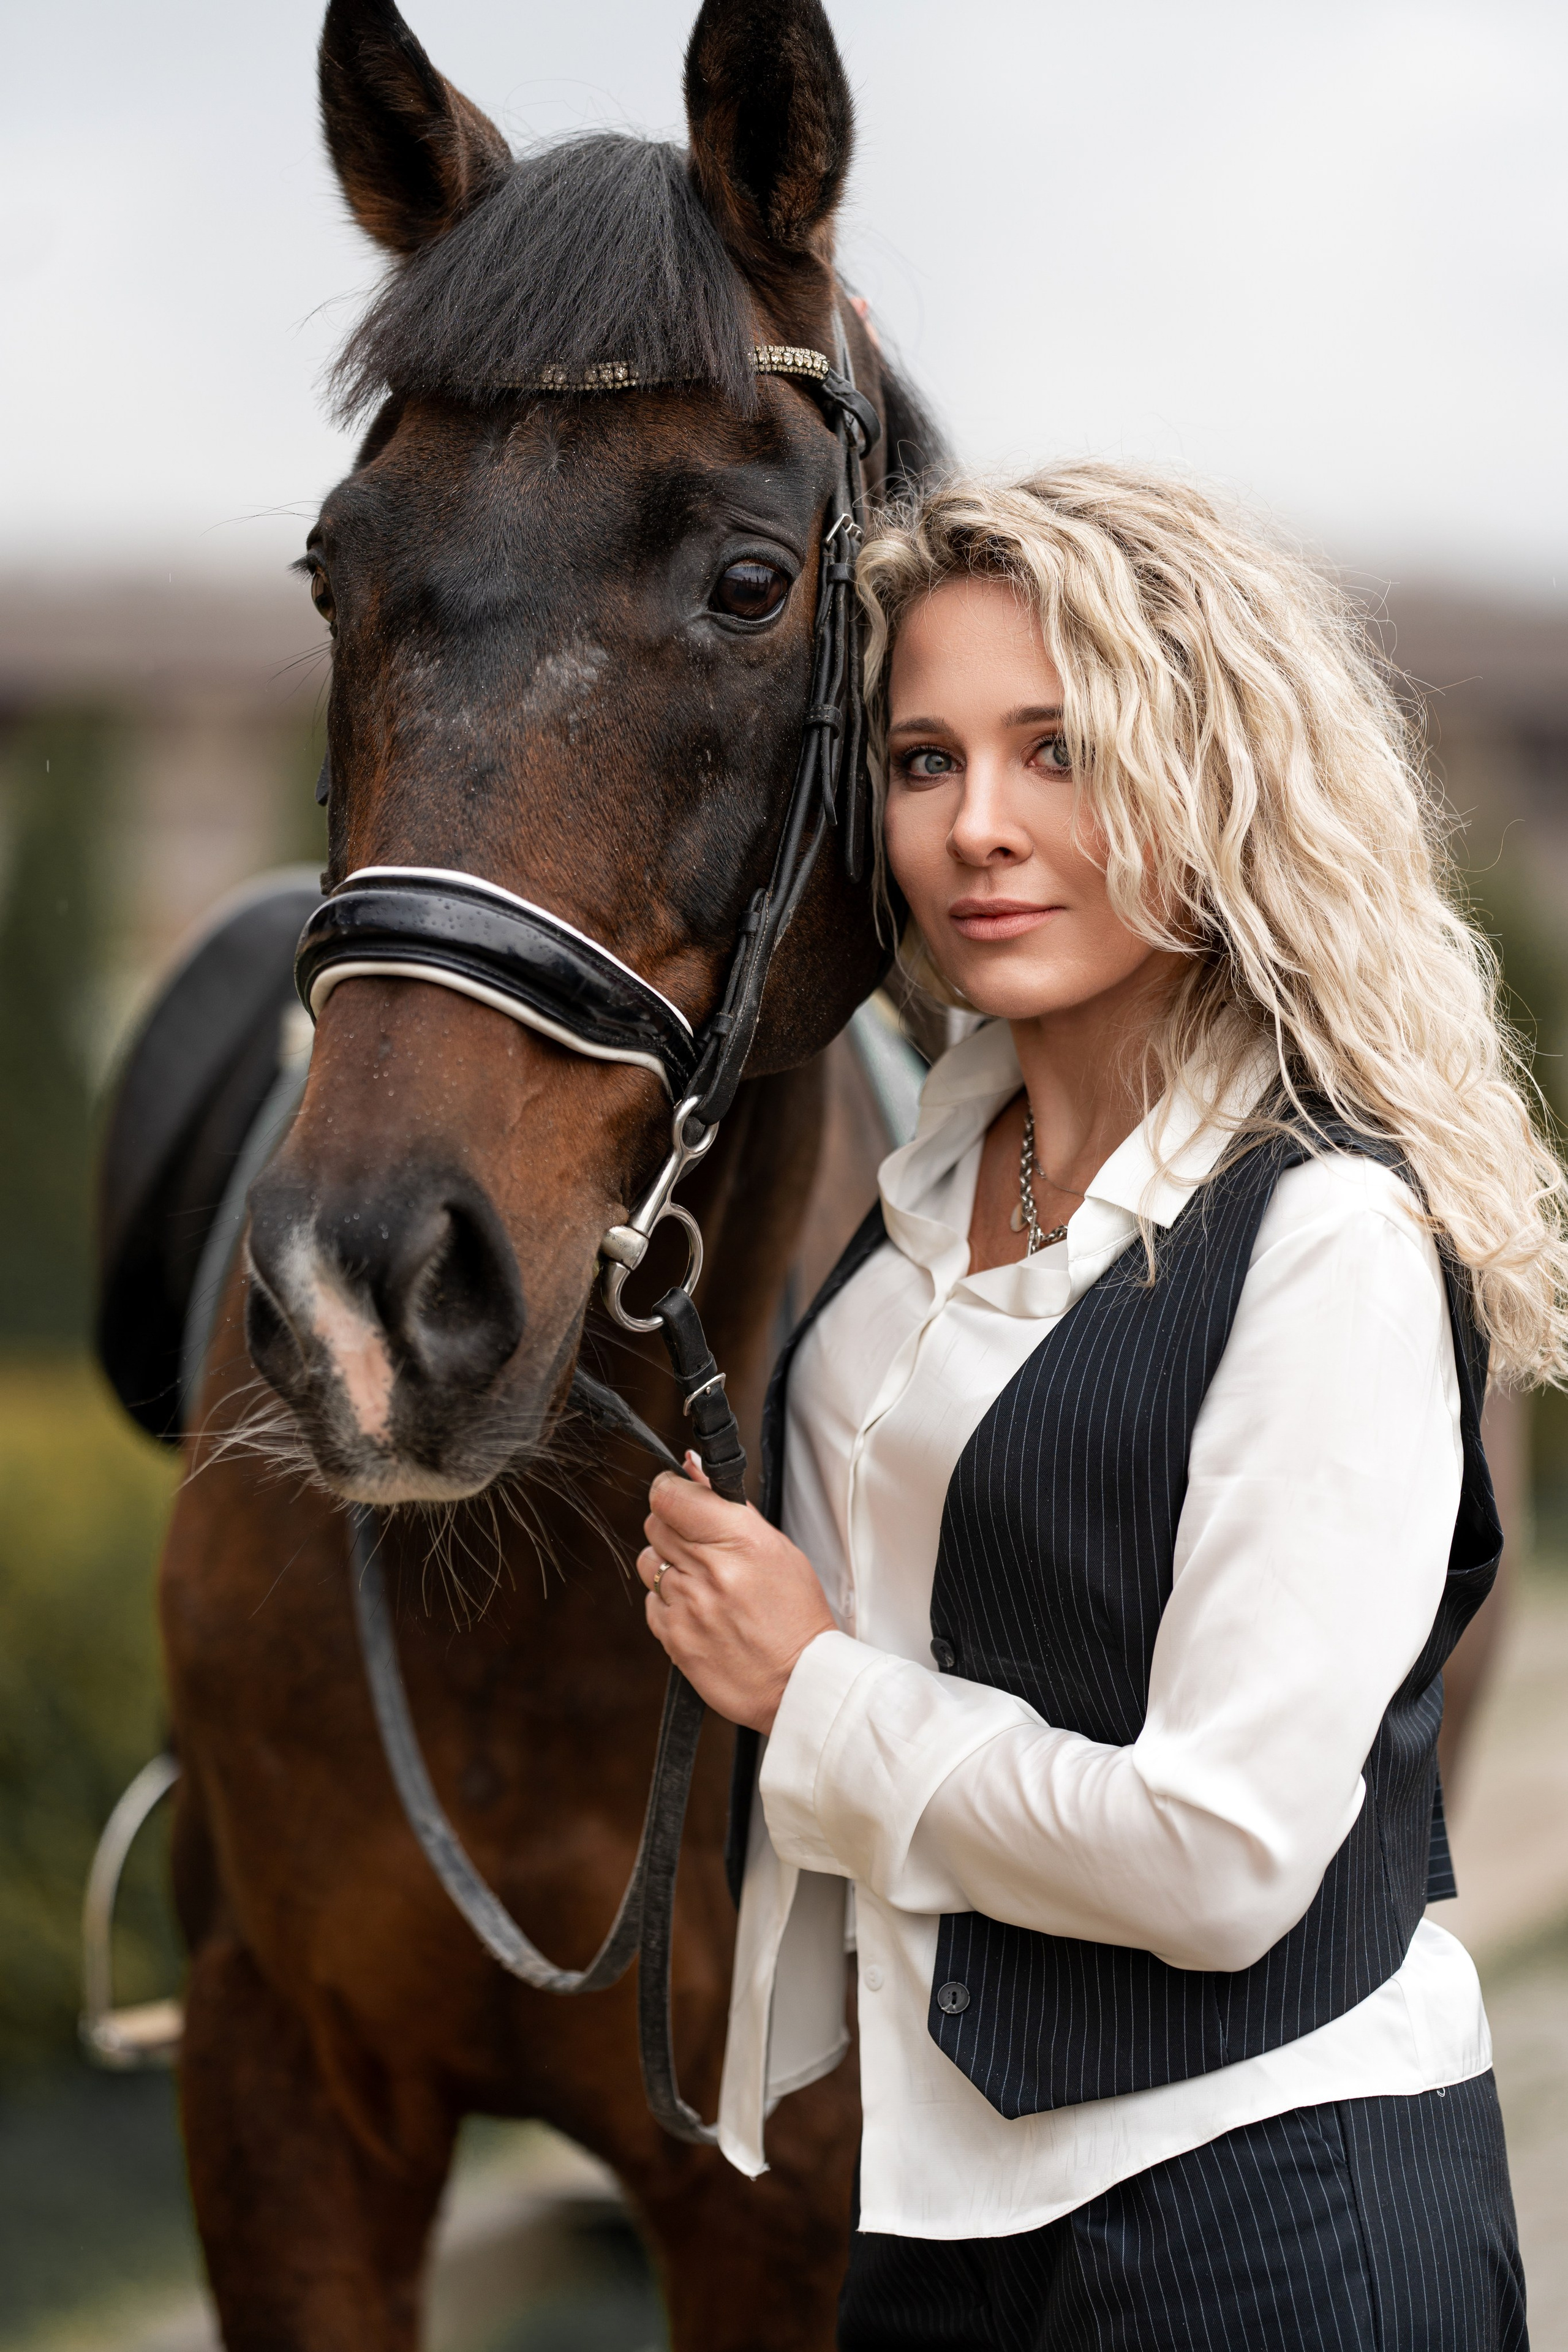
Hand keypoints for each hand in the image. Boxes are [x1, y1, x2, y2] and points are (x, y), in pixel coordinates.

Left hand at [637, 1455, 836, 1731]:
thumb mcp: (777, 1549)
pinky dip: (668, 1603)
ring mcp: (687, 1606)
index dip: (669, 1490)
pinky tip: (699, 1612)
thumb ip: (730, 1508)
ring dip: (668, 1566)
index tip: (677, 1495)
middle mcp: (710, 1570)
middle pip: (655, 1524)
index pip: (671, 1495)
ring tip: (702, 1582)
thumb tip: (691, 1468)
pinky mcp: (673, 1638)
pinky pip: (651, 1603)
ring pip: (647, 1563)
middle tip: (699, 1543)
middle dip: (672, 1526)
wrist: (798, 1683)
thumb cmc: (795, 1615)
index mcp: (741, 1540)